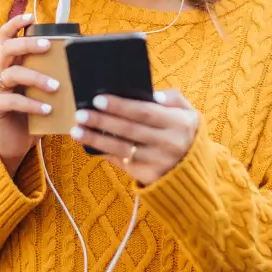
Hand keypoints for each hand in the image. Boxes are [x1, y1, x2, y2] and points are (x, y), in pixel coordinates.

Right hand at [0, 12, 59, 176]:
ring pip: (12, 73)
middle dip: (28, 44)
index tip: (31, 17)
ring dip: (36, 77)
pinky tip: (47, 108)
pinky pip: (13, 100)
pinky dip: (32, 103)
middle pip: (8, 49)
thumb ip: (49, 75)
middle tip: (48, 46)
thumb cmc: (31, 113)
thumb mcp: (39, 91)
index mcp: (7, 63)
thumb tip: (79, 63)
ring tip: (56, 86)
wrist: (13, 144)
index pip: (5, 37)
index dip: (15, 24)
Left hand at [69, 89, 198, 185]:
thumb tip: (153, 95)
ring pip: (121, 149)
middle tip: (80, 113)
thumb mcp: (189, 112)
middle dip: (102, 121)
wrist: (194, 170)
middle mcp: (168, 144)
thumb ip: (173, 98)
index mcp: (178, 123)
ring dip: (96, 139)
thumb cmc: (185, 133)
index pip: (144, 112)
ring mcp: (158, 162)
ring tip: (76, 130)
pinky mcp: (148, 177)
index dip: (120, 106)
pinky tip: (90, 145)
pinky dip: (105, 152)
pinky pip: (123, 162)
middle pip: (129, 130)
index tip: (98, 99)